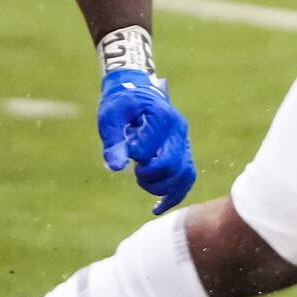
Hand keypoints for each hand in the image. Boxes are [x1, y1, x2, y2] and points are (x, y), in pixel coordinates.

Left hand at [97, 68, 194, 212]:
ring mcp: (184, 142)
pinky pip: (187, 177)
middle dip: (150, 177)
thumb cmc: (121, 102)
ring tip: (143, 182)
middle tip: (135, 171)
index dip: (134, 158)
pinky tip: (157, 206)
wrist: (137, 90)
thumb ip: (114, 142)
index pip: (151, 152)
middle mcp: (179, 131)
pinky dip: (175, 194)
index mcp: (163, 119)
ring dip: (162, 188)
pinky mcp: (183, 152)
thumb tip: (116, 168)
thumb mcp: (110, 117)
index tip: (123, 151)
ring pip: (184, 175)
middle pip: (172, 167)